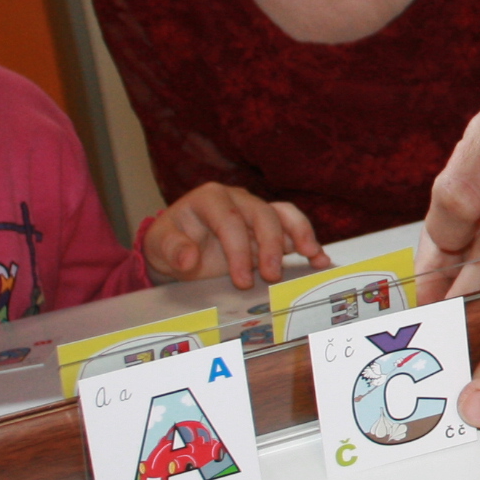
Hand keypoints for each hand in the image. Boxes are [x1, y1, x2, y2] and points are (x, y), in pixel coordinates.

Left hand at [142, 184, 328, 288]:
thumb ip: (173, 250)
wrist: (179, 247)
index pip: (230, 220)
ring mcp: (256, 210)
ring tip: (310, 255)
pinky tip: (319, 258)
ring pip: (283, 214)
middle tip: (271, 276)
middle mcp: (237, 199)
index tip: (241, 280)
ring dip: (299, 235)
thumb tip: (188, 258)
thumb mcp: (160, 246)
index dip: (238, 250)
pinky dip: (308, 241)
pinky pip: (293, 226)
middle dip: (270, 246)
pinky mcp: (270, 225)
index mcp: (209, 198)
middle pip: (262, 215)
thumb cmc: (171, 243)